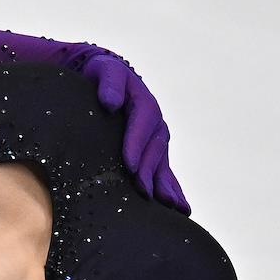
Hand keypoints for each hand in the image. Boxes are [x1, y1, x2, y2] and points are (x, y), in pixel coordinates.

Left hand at [81, 53, 189, 213]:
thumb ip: (109, 83)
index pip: (142, 121)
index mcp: (142, 101)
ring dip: (167, 186)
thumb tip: (110, 102)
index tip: (130, 165)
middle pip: (155, 147)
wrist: (106, 82)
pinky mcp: (153, 153)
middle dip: (150, 171)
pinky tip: (177, 208)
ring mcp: (156, 139)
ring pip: (163, 163)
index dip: (137, 143)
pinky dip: (171, 190)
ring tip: (172, 207)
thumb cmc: (102, 77)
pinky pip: (164, 172)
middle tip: (144, 192)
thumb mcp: (104, 71)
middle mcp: (154, 122)